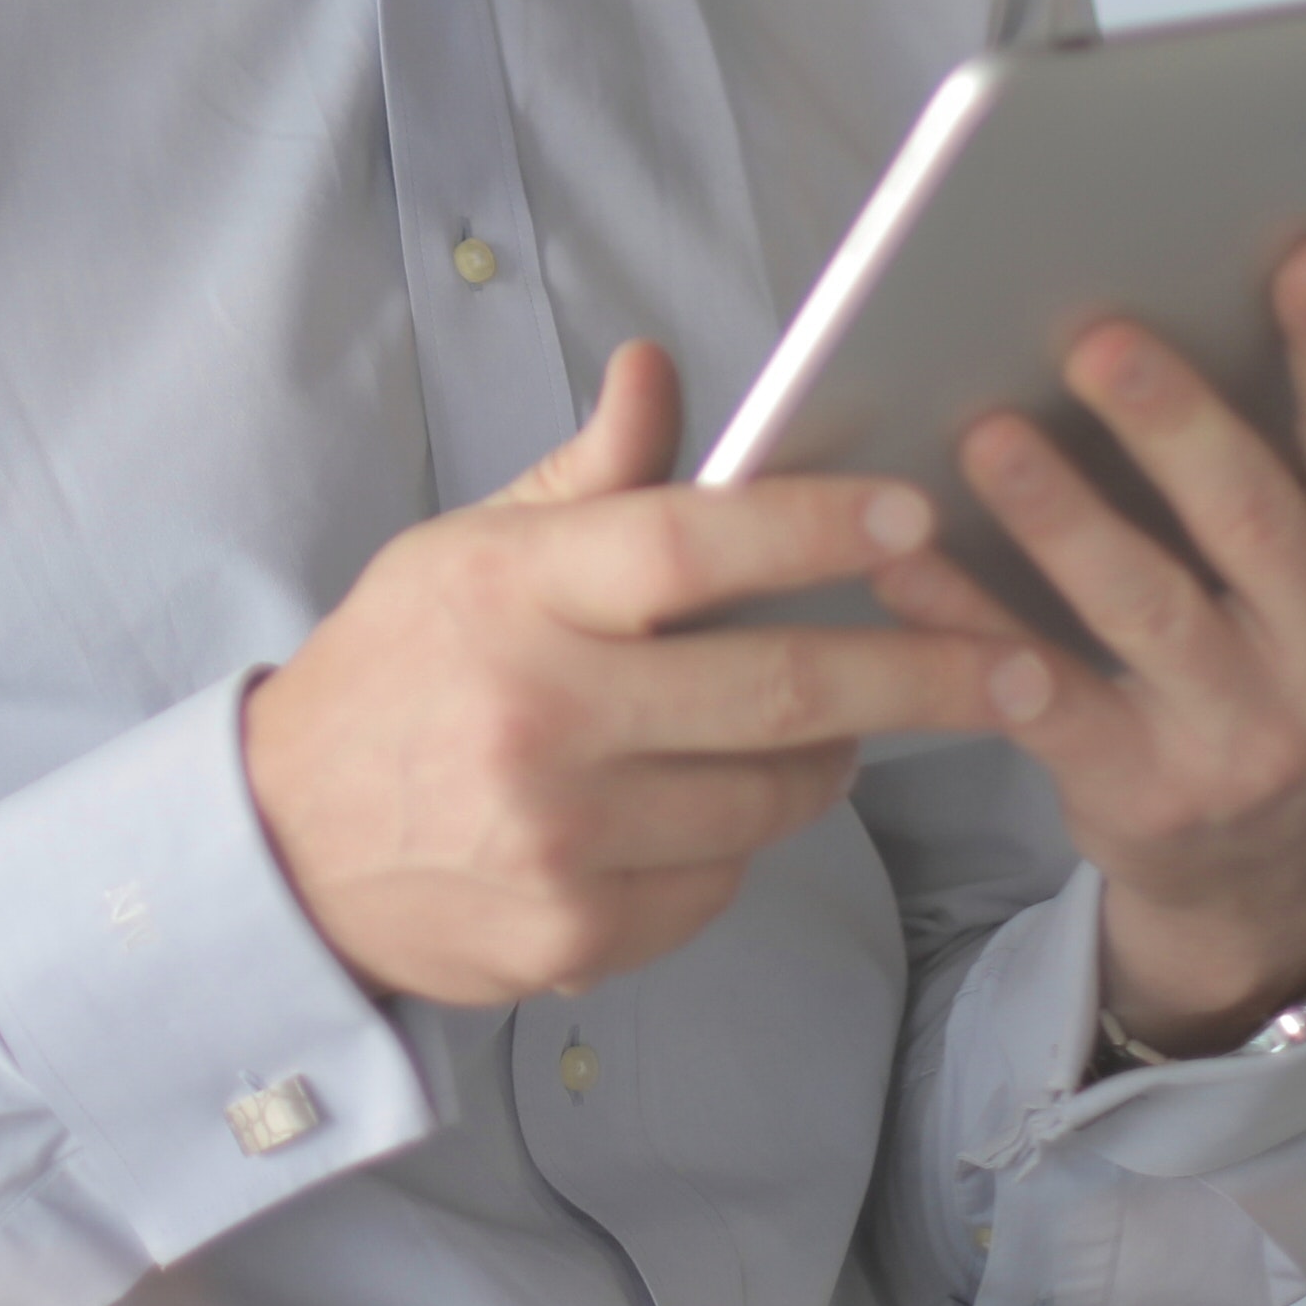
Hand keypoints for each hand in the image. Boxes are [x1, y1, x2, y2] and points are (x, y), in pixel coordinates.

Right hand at [242, 342, 1013, 1006]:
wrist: (280, 850)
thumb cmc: (399, 672)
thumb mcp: (467, 548)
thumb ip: (588, 475)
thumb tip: (661, 368)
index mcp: (514, 593)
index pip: (694, 545)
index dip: (818, 528)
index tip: (918, 519)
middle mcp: (539, 716)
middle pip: (779, 690)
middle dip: (927, 674)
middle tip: (1026, 665)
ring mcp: (559, 840)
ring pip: (771, 799)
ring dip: (830, 760)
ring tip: (833, 728)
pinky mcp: (575, 938)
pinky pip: (722, 883)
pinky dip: (740, 843)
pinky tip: (706, 809)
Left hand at [866, 234, 1305, 1050]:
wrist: (1283, 874)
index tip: (1303, 247)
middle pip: (1253, 517)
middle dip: (1173, 423)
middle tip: (1093, 338)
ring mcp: (1247, 736)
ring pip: (1144, 606)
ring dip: (1060, 516)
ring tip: (985, 435)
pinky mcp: (1146, 790)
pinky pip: (1042, 696)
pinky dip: (969, 626)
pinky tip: (905, 565)